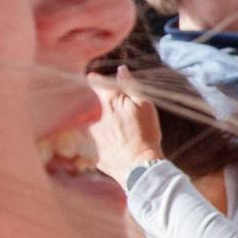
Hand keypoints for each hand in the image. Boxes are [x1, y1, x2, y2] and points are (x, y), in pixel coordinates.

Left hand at [87, 67, 163, 182]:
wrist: (141, 167)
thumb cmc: (146, 134)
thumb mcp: (144, 106)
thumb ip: (130, 87)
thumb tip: (121, 70)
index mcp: (111, 106)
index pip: (100, 88)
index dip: (96, 81)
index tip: (91, 77)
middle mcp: (98, 121)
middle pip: (99, 112)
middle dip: (108, 114)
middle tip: (125, 122)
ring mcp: (95, 141)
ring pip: (100, 133)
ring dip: (110, 135)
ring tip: (127, 143)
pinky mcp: (97, 158)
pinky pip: (101, 151)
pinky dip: (110, 151)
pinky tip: (122, 155)